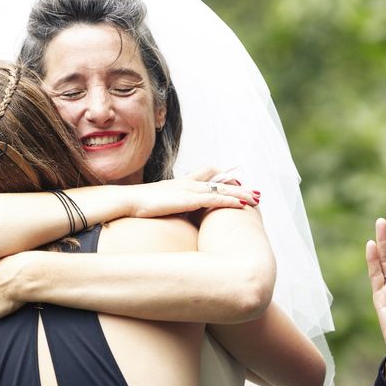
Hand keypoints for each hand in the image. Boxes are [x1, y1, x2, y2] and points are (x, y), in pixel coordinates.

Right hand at [127, 168, 259, 218]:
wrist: (128, 201)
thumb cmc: (140, 204)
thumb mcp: (159, 201)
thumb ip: (171, 203)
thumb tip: (175, 210)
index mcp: (182, 183)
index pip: (208, 174)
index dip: (223, 178)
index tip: (237, 183)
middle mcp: (189, 183)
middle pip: (220, 182)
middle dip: (240, 188)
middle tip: (256, 193)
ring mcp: (189, 190)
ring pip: (222, 189)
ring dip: (241, 194)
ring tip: (256, 198)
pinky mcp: (188, 199)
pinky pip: (214, 199)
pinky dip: (229, 201)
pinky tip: (241, 205)